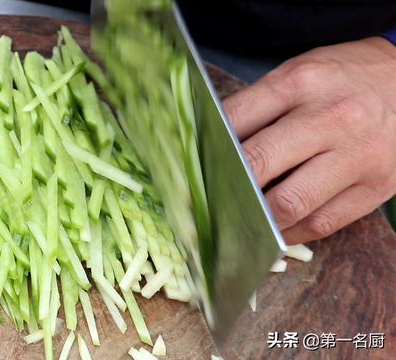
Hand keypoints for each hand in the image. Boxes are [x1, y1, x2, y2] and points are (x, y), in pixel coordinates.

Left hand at [222, 37, 395, 244]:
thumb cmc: (341, 78)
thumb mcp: (297, 74)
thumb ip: (257, 108)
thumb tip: (212, 148)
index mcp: (300, 82)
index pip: (235, 121)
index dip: (206, 150)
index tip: (189, 169)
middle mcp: (330, 117)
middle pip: (258, 164)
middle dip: (224, 189)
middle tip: (205, 202)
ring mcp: (357, 155)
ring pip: (289, 203)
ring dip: (255, 220)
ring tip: (236, 222)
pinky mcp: (376, 186)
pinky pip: (321, 223)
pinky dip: (289, 232)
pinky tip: (273, 230)